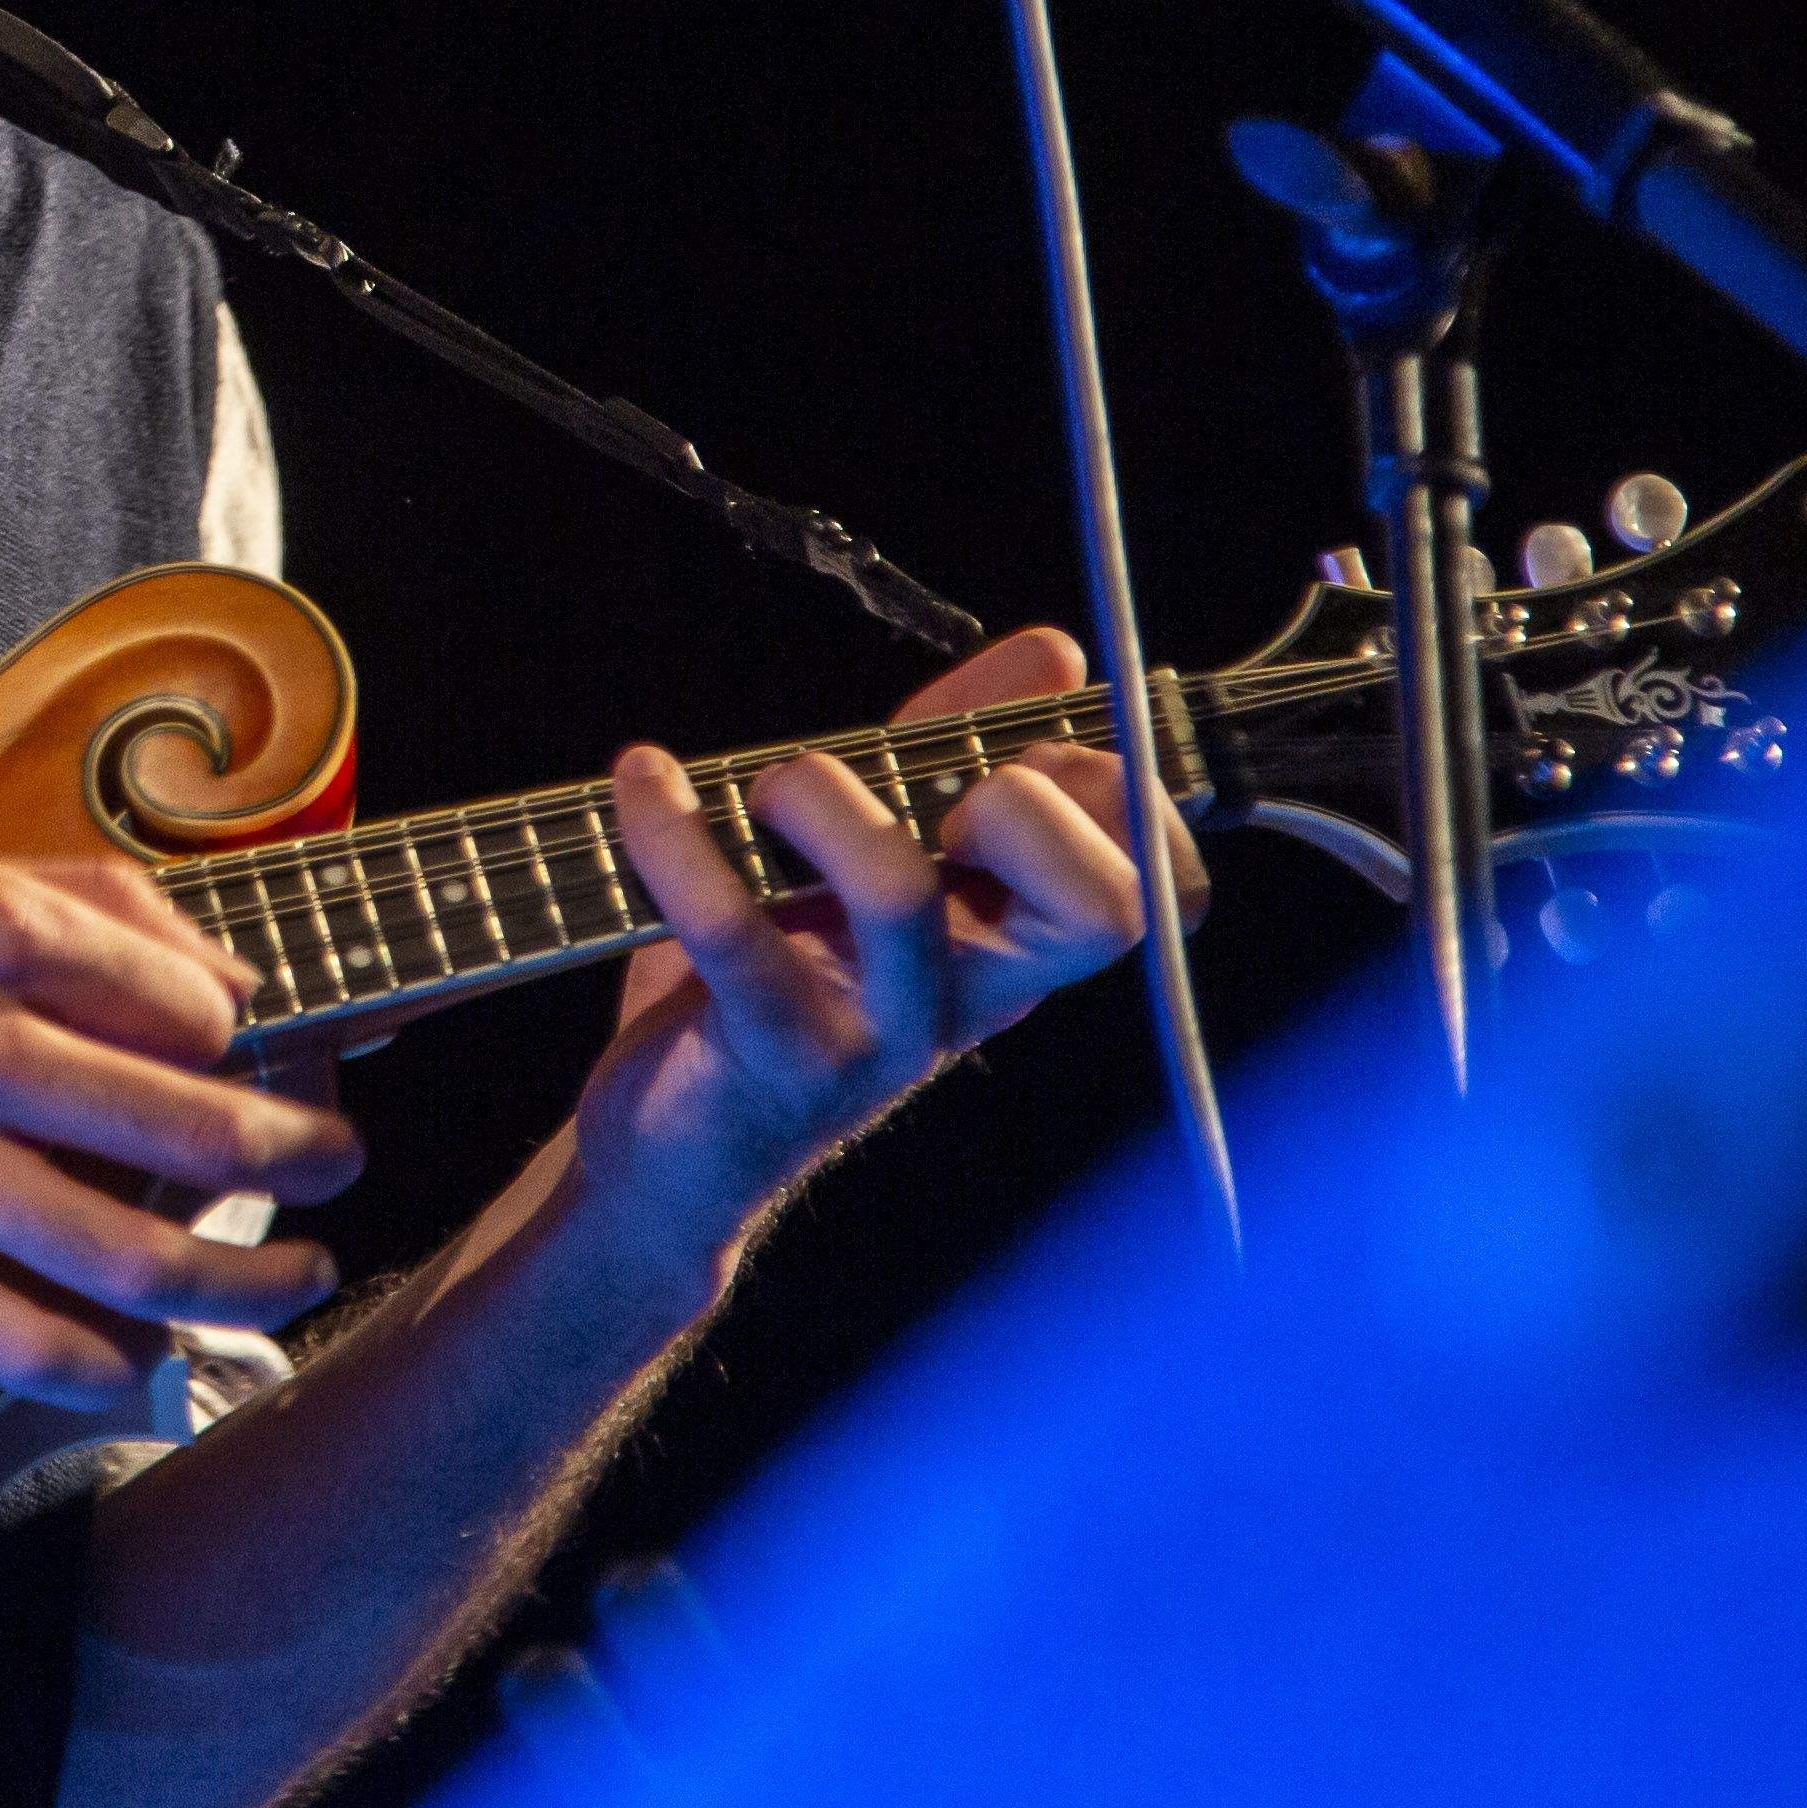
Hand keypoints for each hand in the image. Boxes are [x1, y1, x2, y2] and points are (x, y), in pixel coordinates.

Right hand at [0, 836, 361, 1409]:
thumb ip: (69, 898)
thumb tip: (215, 959)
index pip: (183, 998)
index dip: (242, 1032)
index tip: (259, 1052)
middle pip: (183, 1121)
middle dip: (291, 1155)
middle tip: (340, 1165)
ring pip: (117, 1242)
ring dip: (233, 1272)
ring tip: (297, 1274)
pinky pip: (1, 1334)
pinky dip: (92, 1366)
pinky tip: (141, 1369)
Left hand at [558, 627, 1202, 1293]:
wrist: (667, 1156)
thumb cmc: (776, 983)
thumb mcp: (868, 854)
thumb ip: (951, 747)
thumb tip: (1054, 651)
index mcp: (1014, 942)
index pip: (1162, 888)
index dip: (1124, 795)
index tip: (1023, 754)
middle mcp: (975, 993)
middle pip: (1103, 909)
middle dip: (1027, 803)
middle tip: (933, 795)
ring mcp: (884, 1035)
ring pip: (904, 895)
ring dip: (822, 793)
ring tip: (762, 784)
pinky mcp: (775, 1058)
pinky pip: (739, 936)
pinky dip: (677, 835)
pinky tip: (644, 782)